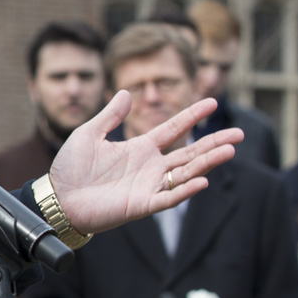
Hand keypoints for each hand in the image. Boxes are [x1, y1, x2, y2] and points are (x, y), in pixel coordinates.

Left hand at [46, 93, 242, 234]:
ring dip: (207, 163)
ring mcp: (148, 186)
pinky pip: (167, 199)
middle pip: (190, 153)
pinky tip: (202, 181)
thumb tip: (127, 91)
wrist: (57, 199)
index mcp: (140, 148)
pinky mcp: (141, 205)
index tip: (212, 102)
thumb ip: (110, 115)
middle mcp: (150, 167)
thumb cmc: (71, 169)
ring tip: (230, 151)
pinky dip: (185, 191)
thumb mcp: (89, 134)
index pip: (174, 129)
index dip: (193, 116)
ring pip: (185, 174)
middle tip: (240, 134)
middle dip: (214, 143)